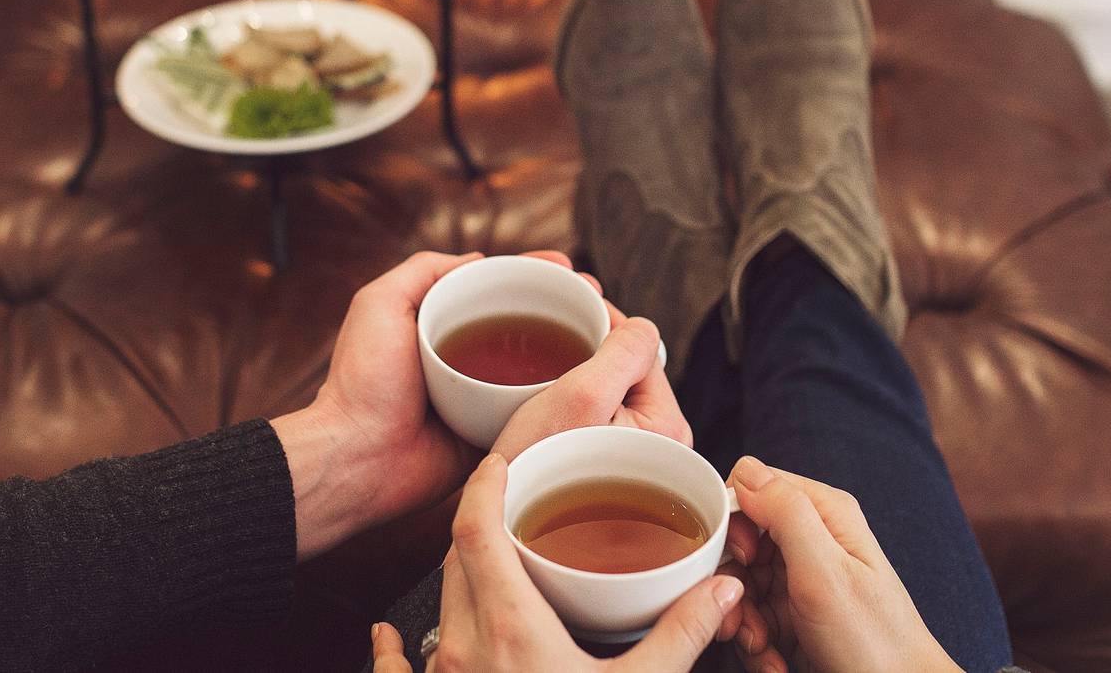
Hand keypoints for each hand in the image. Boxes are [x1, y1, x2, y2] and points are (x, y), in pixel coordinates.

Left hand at [270, 250, 626, 558]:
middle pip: (528, 327)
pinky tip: (595, 385)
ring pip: (540, 370)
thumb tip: (478, 258)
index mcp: (443, 327)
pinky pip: (536, 415)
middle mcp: (468, 361)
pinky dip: (565, 400)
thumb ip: (422, 271)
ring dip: (576, 352)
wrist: (357, 459)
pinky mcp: (494, 437)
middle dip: (568, 311)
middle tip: (602, 302)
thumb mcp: (379, 304)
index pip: (499, 291)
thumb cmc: (362, 382)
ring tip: (609, 335)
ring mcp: (483, 400)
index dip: (536, 276)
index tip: (569, 268)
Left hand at [370, 453, 744, 672]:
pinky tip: (386, 636)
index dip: (486, 483)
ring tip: (490, 552)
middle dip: (481, 518)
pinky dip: (391, 645)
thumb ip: (682, 635)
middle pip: (455, 556)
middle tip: (514, 497)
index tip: (505, 459)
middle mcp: (465, 649)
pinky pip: (396, 670)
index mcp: (511, 630)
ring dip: (459, 570)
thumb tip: (724, 589)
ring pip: (439, 602)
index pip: (476, 529)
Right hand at [491, 301, 689, 460]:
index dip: (605, 328)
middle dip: (589, 358)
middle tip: (546, 356)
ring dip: (577, 383)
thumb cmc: (535, 474)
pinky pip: (593, 424)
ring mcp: (635, 464)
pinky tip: (541, 415)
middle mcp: (662, 451)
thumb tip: (642, 326)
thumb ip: (622, 352)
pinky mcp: (605, 474)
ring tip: (539, 385)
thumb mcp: (581, 399)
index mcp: (668, 430)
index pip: (642, 352)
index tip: (571, 313)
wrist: (498, 538)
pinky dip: (570, 411)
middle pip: (626, 375)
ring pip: (608, 398)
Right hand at [724, 457, 963, 672]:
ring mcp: (802, 577)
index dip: (736, 520)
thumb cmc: (873, 638)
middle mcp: (812, 539)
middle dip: (734, 582)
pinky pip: (753, 615)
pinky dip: (755, 642)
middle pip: (740, 539)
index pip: (753, 486)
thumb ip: (786, 514)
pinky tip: (775, 659)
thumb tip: (746, 472)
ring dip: (743, 619)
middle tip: (741, 618)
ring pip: (741, 582)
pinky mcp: (794, 613)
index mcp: (824, 513)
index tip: (743, 559)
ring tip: (763, 647)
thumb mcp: (825, 571)